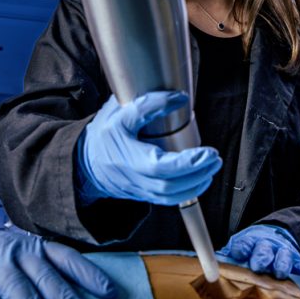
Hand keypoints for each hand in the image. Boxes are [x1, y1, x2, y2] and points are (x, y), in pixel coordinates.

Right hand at [78, 91, 221, 204]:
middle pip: (169, 185)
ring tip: (211, 167)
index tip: (207, 151)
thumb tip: (179, 98)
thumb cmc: (103, 135)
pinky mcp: (144, 194)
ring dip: (196, 184)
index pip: (160, 166)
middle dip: (197, 174)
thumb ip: (148, 104)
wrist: (85, 161)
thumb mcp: (119, 112)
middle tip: (214, 157)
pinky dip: (187, 192)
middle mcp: (133, 177)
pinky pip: (168, 200)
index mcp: (127, 156)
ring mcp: (139, 189)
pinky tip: (200, 179)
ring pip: (170, 196)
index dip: (187, 162)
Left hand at [218, 225, 299, 280]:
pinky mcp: (296, 260)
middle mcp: (266, 246)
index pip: (244, 244)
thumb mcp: (239, 247)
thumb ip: (227, 256)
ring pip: (283, 257)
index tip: (238, 253)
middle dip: (261, 257)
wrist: (276, 235)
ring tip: (280, 273)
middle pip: (264, 251)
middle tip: (258, 266)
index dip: (242, 248)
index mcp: (250, 242)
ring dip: (281, 264)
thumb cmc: (253, 247)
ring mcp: (282, 252)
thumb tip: (208, 264)